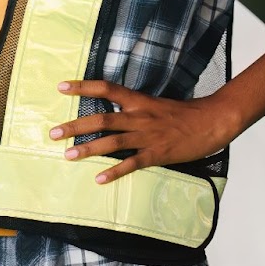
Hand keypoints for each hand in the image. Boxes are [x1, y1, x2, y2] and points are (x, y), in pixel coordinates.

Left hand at [50, 80, 242, 183]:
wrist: (212, 121)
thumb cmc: (185, 114)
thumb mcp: (157, 105)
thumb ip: (136, 109)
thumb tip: (115, 113)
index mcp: (140, 101)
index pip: (106, 89)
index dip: (83, 87)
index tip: (61, 86)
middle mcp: (140, 116)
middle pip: (102, 119)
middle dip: (75, 126)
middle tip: (53, 133)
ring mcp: (148, 136)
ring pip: (112, 142)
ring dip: (88, 149)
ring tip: (68, 156)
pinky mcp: (158, 154)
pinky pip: (132, 164)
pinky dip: (115, 172)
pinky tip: (99, 179)